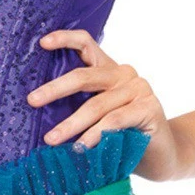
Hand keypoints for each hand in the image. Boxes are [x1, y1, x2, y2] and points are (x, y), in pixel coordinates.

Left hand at [27, 32, 180, 178]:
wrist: (161, 156)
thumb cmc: (123, 137)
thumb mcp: (97, 117)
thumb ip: (79, 105)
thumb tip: (41, 110)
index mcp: (108, 70)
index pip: (87, 44)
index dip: (65, 39)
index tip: (42, 43)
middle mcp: (124, 74)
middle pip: (83, 76)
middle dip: (54, 89)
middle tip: (32, 101)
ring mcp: (138, 89)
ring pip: (96, 105)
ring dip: (71, 124)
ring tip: (51, 140)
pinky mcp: (148, 107)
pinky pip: (114, 121)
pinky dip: (94, 135)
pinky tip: (80, 148)